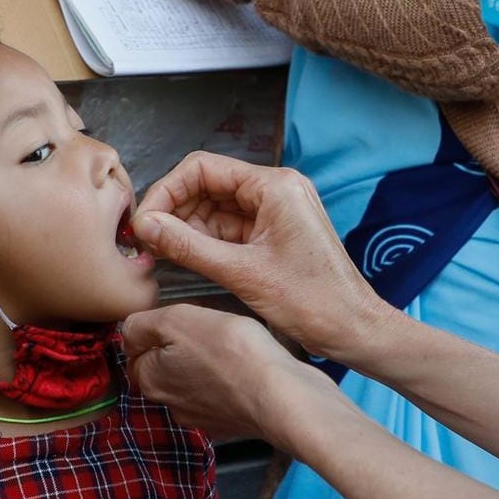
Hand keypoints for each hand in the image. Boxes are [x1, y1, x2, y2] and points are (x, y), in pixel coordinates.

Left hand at [122, 304, 331, 441]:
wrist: (280, 395)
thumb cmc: (230, 351)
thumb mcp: (177, 319)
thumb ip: (142, 324)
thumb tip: (128, 331)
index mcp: (149, 379)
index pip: (134, 350)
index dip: (154, 329)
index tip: (179, 319)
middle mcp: (168, 404)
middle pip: (162, 368)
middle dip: (176, 349)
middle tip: (204, 330)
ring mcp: (200, 418)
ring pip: (190, 382)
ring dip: (202, 366)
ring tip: (226, 346)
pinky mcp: (229, 423)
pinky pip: (219, 396)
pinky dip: (226, 382)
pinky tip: (243, 368)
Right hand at [131, 152, 386, 359]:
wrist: (354, 330)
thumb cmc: (313, 302)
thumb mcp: (242, 273)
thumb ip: (188, 246)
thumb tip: (145, 226)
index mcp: (275, 186)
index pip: (203, 168)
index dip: (167, 191)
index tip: (143, 220)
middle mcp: (276, 190)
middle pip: (207, 185)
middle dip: (174, 209)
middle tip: (145, 239)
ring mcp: (276, 211)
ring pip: (215, 208)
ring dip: (186, 226)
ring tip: (157, 250)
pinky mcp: (273, 233)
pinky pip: (229, 228)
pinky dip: (204, 240)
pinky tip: (181, 256)